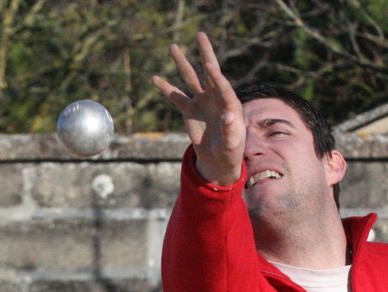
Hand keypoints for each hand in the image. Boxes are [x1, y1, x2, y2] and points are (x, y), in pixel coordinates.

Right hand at [151, 31, 245, 185]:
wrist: (218, 159)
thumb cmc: (229, 151)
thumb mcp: (232, 144)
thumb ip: (231, 130)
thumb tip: (228, 116)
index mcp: (229, 103)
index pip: (222, 85)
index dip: (216, 76)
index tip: (208, 65)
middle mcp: (215, 97)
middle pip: (209, 71)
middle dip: (205, 53)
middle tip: (200, 35)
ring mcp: (201, 101)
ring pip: (190, 78)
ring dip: (182, 63)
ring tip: (173, 47)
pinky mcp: (189, 110)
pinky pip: (176, 97)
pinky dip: (165, 88)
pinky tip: (155, 78)